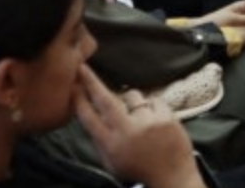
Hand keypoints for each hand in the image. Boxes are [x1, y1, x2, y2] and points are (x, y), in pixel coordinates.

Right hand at [73, 66, 203, 187]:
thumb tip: (88, 115)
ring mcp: (147, 122)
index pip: (89, 118)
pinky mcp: (166, 116)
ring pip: (132, 96)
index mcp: (110, 144)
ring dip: (133, 104)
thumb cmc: (138, 168)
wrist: (172, 175)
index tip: (72, 85)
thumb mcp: (111, 162)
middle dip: (92, 82)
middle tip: (83, 68)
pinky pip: (153, 100)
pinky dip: (152, 109)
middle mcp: (126, 131)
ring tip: (141, 121)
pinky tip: (155, 123)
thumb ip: (99, 141)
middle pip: (105, 100)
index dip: (78, 100)